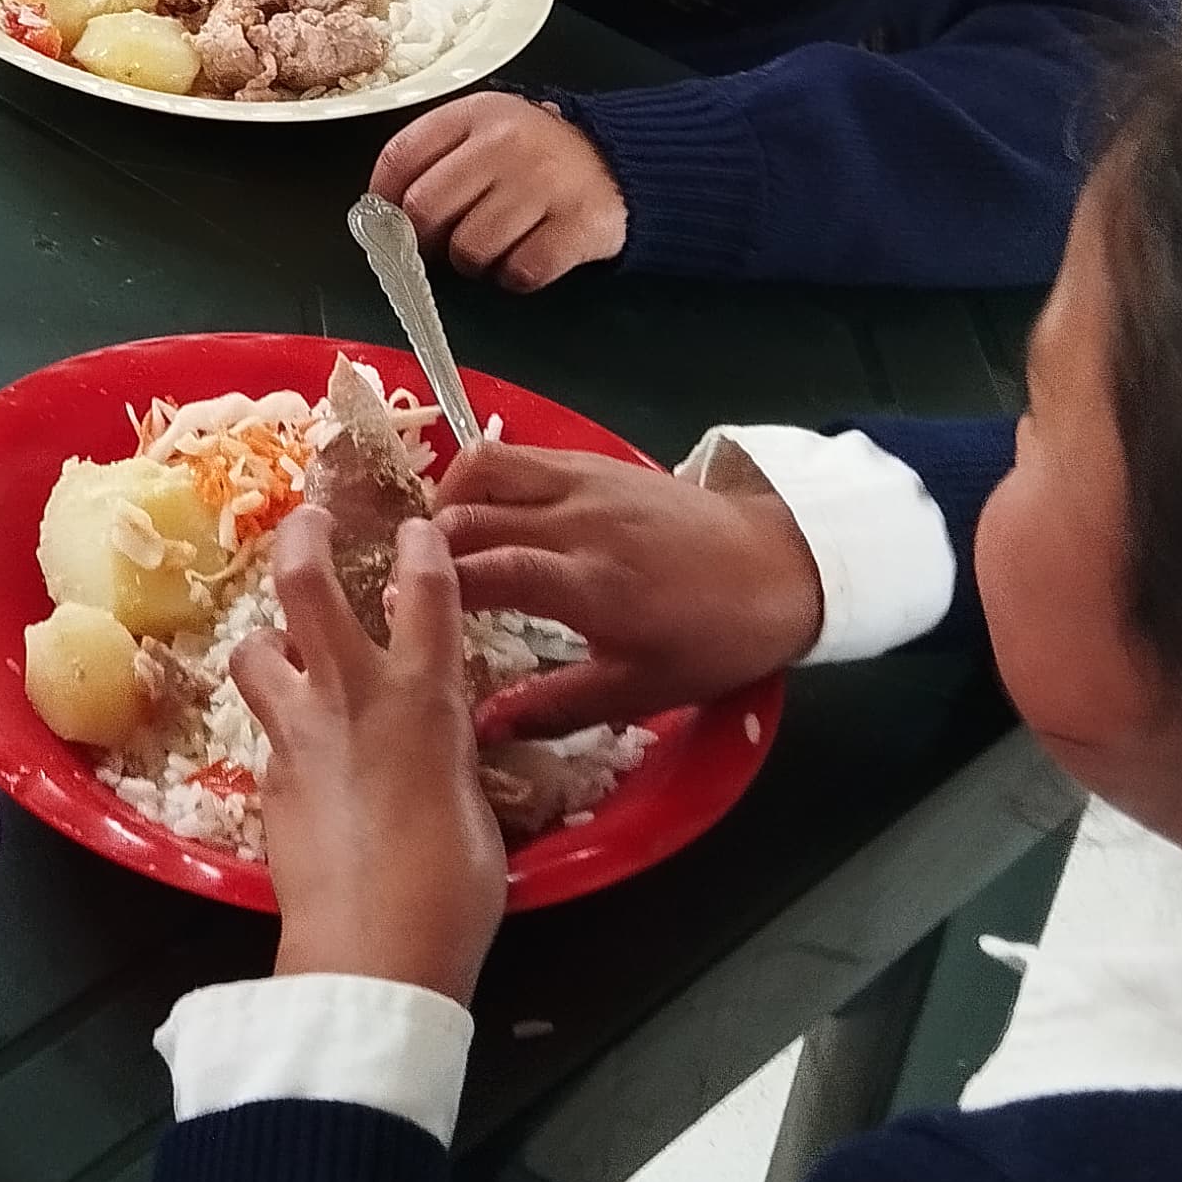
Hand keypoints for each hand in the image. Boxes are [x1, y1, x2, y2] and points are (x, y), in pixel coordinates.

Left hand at [236, 509, 508, 1001]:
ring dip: (266, 640)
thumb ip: (450, 752)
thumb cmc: (451, 890)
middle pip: (307, 585)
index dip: (421, 546)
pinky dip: (279, 723)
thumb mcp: (473, 803)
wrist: (371, 951)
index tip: (417, 525)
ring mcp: (296, 734)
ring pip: (254, 650)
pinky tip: (299, 751)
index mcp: (423, 699)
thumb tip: (439, 742)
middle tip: (306, 517)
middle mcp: (351, 697)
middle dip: (303, 537)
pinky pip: (265, 728)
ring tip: (281, 648)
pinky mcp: (264, 778)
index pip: (425, 591)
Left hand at [368, 94, 627, 290]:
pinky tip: (527, 254)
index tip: (386, 219)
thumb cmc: (539, 157)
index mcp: (477, 114)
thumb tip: (385, 210)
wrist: (623, 163)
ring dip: (474, 263)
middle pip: (426, 210)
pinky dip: (515, 276)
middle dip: (424, 240)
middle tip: (441, 244)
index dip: (383, 198)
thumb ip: (438, 158)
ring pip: (469, 249)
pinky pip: (519, 272)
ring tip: (494, 246)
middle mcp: (508, 143)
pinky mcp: (576, 225)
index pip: (401, 157)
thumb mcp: (487, 132)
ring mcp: (545, 184)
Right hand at [429, 433, 820, 738]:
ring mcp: (584, 481)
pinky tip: (483, 514)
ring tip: (438, 541)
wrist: (781, 566)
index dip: (433, 590)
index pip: (487, 572)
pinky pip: (517, 455)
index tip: (401, 613)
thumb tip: (477, 726)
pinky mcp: (593, 460)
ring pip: (483, 467)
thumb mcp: (639, 689)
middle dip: (425, 550)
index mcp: (589, 584)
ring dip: (447, 501)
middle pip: (469, 516)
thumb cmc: (712, 639)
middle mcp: (577, 522)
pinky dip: (481, 479)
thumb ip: (553, 706)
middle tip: (409, 584)